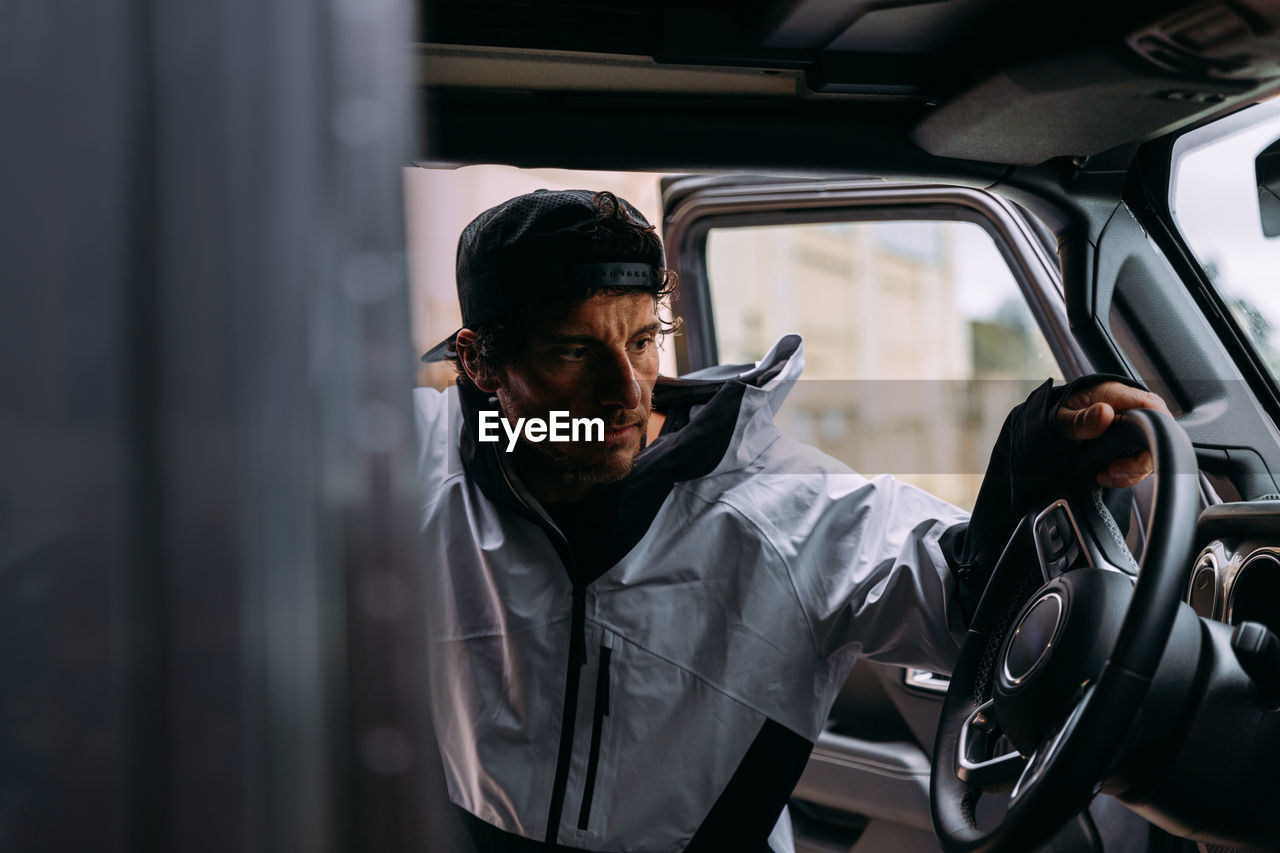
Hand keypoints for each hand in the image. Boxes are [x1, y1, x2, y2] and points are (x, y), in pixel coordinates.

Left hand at [1057, 381, 1171, 488]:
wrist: (1052, 421)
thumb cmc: (1059, 412)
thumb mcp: (1061, 416)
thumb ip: (1080, 418)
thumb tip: (1104, 412)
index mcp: (1117, 394)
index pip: (1152, 407)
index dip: (1156, 430)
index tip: (1138, 453)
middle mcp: (1131, 410)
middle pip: (1158, 435)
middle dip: (1141, 460)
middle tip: (1114, 471)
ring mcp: (1132, 429)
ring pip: (1149, 453)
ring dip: (1131, 471)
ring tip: (1104, 475)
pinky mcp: (1129, 445)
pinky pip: (1138, 463)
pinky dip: (1125, 475)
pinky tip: (1104, 476)